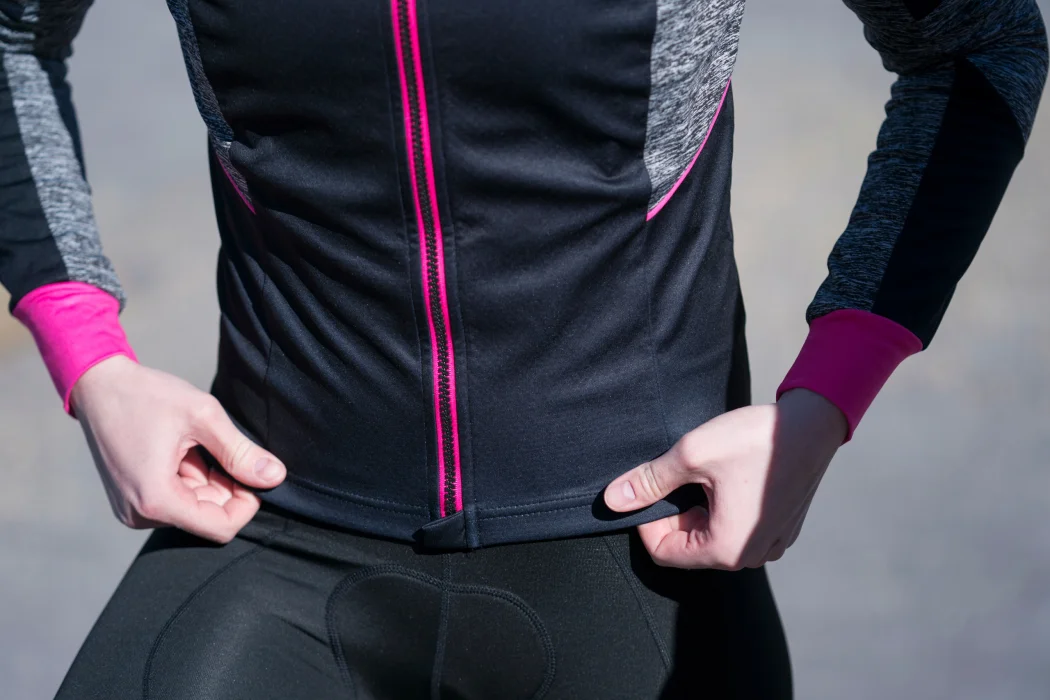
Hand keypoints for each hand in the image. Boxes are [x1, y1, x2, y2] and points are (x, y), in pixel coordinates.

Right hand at [70, 355, 286, 542]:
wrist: (99, 385)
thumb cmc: (147, 395)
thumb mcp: (203, 416)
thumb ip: (241, 452)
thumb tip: (276, 477)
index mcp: (156, 500)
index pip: (221, 528)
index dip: (247, 504)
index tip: (251, 471)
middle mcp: (140, 515)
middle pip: (209, 518)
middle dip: (228, 487)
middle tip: (223, 447)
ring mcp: (133, 510)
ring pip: (195, 509)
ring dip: (209, 480)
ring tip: (195, 444)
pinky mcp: (132, 501)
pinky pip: (176, 500)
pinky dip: (191, 478)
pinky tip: (184, 450)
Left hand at [603, 389, 846, 568]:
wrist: (813, 424)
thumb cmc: (755, 440)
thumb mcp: (692, 455)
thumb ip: (649, 481)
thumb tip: (612, 500)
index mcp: (727, 549)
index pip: (663, 553)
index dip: (646, 522)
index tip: (651, 489)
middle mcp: (751, 557)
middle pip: (689, 547)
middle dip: (674, 514)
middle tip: (676, 475)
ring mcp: (771, 544)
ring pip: (713, 537)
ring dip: (698, 510)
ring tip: (704, 474)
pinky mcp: (781, 529)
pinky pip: (738, 529)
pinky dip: (723, 509)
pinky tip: (727, 478)